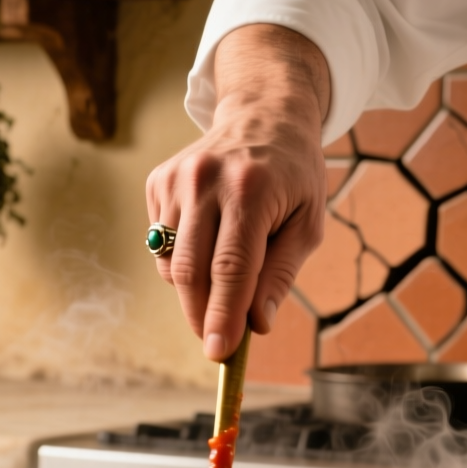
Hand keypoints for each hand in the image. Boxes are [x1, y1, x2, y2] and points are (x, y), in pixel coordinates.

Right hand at [145, 25, 331, 360]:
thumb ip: (281, 273)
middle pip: (193, 271)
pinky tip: (209, 243)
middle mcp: (206, 180)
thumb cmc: (294, 175)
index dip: (223, 316)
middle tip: (218, 342)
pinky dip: (183, 261)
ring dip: (194, 291)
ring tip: (225, 281)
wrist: (263, 115)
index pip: (231, 268)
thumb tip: (256, 324)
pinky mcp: (158, 181)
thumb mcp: (308, 222)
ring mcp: (176, 179)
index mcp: (252, 190)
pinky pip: (161, 244)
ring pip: (172, 263)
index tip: (219, 353)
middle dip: (203, 316)